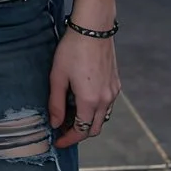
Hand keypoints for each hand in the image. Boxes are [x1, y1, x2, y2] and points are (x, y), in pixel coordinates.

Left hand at [49, 31, 119, 147]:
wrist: (93, 28)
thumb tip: (55, 123)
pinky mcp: (116, 83)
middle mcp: (106, 99)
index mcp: (90, 100)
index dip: (68, 140)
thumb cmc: (72, 50)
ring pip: (103, 117)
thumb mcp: (57, 76)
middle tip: (62, 131)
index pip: (81, 131)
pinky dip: (96, 110)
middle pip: (95, 129)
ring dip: (89, 122)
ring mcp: (113, 91)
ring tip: (71, 116)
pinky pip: (107, 105)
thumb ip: (56, 103)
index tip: (57, 142)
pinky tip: (82, 102)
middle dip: (79, 134)